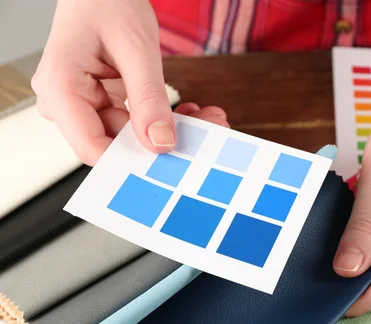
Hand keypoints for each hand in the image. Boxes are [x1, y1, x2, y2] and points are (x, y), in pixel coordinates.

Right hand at [32, 0, 219, 164]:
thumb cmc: (108, 2)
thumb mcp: (136, 48)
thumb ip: (148, 98)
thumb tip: (161, 143)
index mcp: (60, 88)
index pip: (91, 147)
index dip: (132, 159)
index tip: (174, 158)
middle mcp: (65, 102)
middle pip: (116, 143)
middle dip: (164, 141)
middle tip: (209, 129)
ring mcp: (83, 104)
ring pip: (131, 136)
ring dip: (171, 130)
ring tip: (206, 116)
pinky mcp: (102, 102)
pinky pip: (134, 123)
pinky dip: (163, 118)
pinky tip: (188, 110)